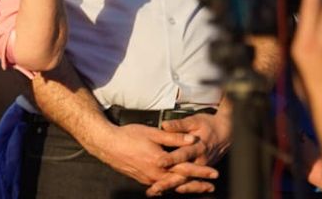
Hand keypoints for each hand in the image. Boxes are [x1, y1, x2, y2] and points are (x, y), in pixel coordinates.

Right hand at [84, 122, 215, 194]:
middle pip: (181, 182)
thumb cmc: (129, 136)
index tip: (214, 174)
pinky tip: (175, 187)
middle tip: (210, 188)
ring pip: (171, 186)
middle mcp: (156, 174)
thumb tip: (193, 139)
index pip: (186, 169)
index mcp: (161, 162)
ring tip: (197, 189)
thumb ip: (174, 137)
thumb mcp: (153, 133)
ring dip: (185, 188)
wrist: (107, 145)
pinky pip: (161, 186)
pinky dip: (171, 187)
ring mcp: (148, 179)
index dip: (201, 171)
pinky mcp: (142, 179)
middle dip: (197, 185)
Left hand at [153, 113, 229, 194]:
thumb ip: (179, 125)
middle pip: (183, 174)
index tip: (159, 162)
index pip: (183, 154)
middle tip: (155, 187)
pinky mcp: (201, 172)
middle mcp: (201, 160)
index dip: (171, 159)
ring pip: (186, 181)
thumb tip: (165, 125)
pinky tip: (167, 191)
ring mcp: (201, 168)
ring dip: (171, 187)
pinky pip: (190, 183)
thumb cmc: (209, 126)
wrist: (226, 133)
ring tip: (156, 191)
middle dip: (168, 182)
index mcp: (198, 147)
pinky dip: (179, 188)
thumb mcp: (194, 121)